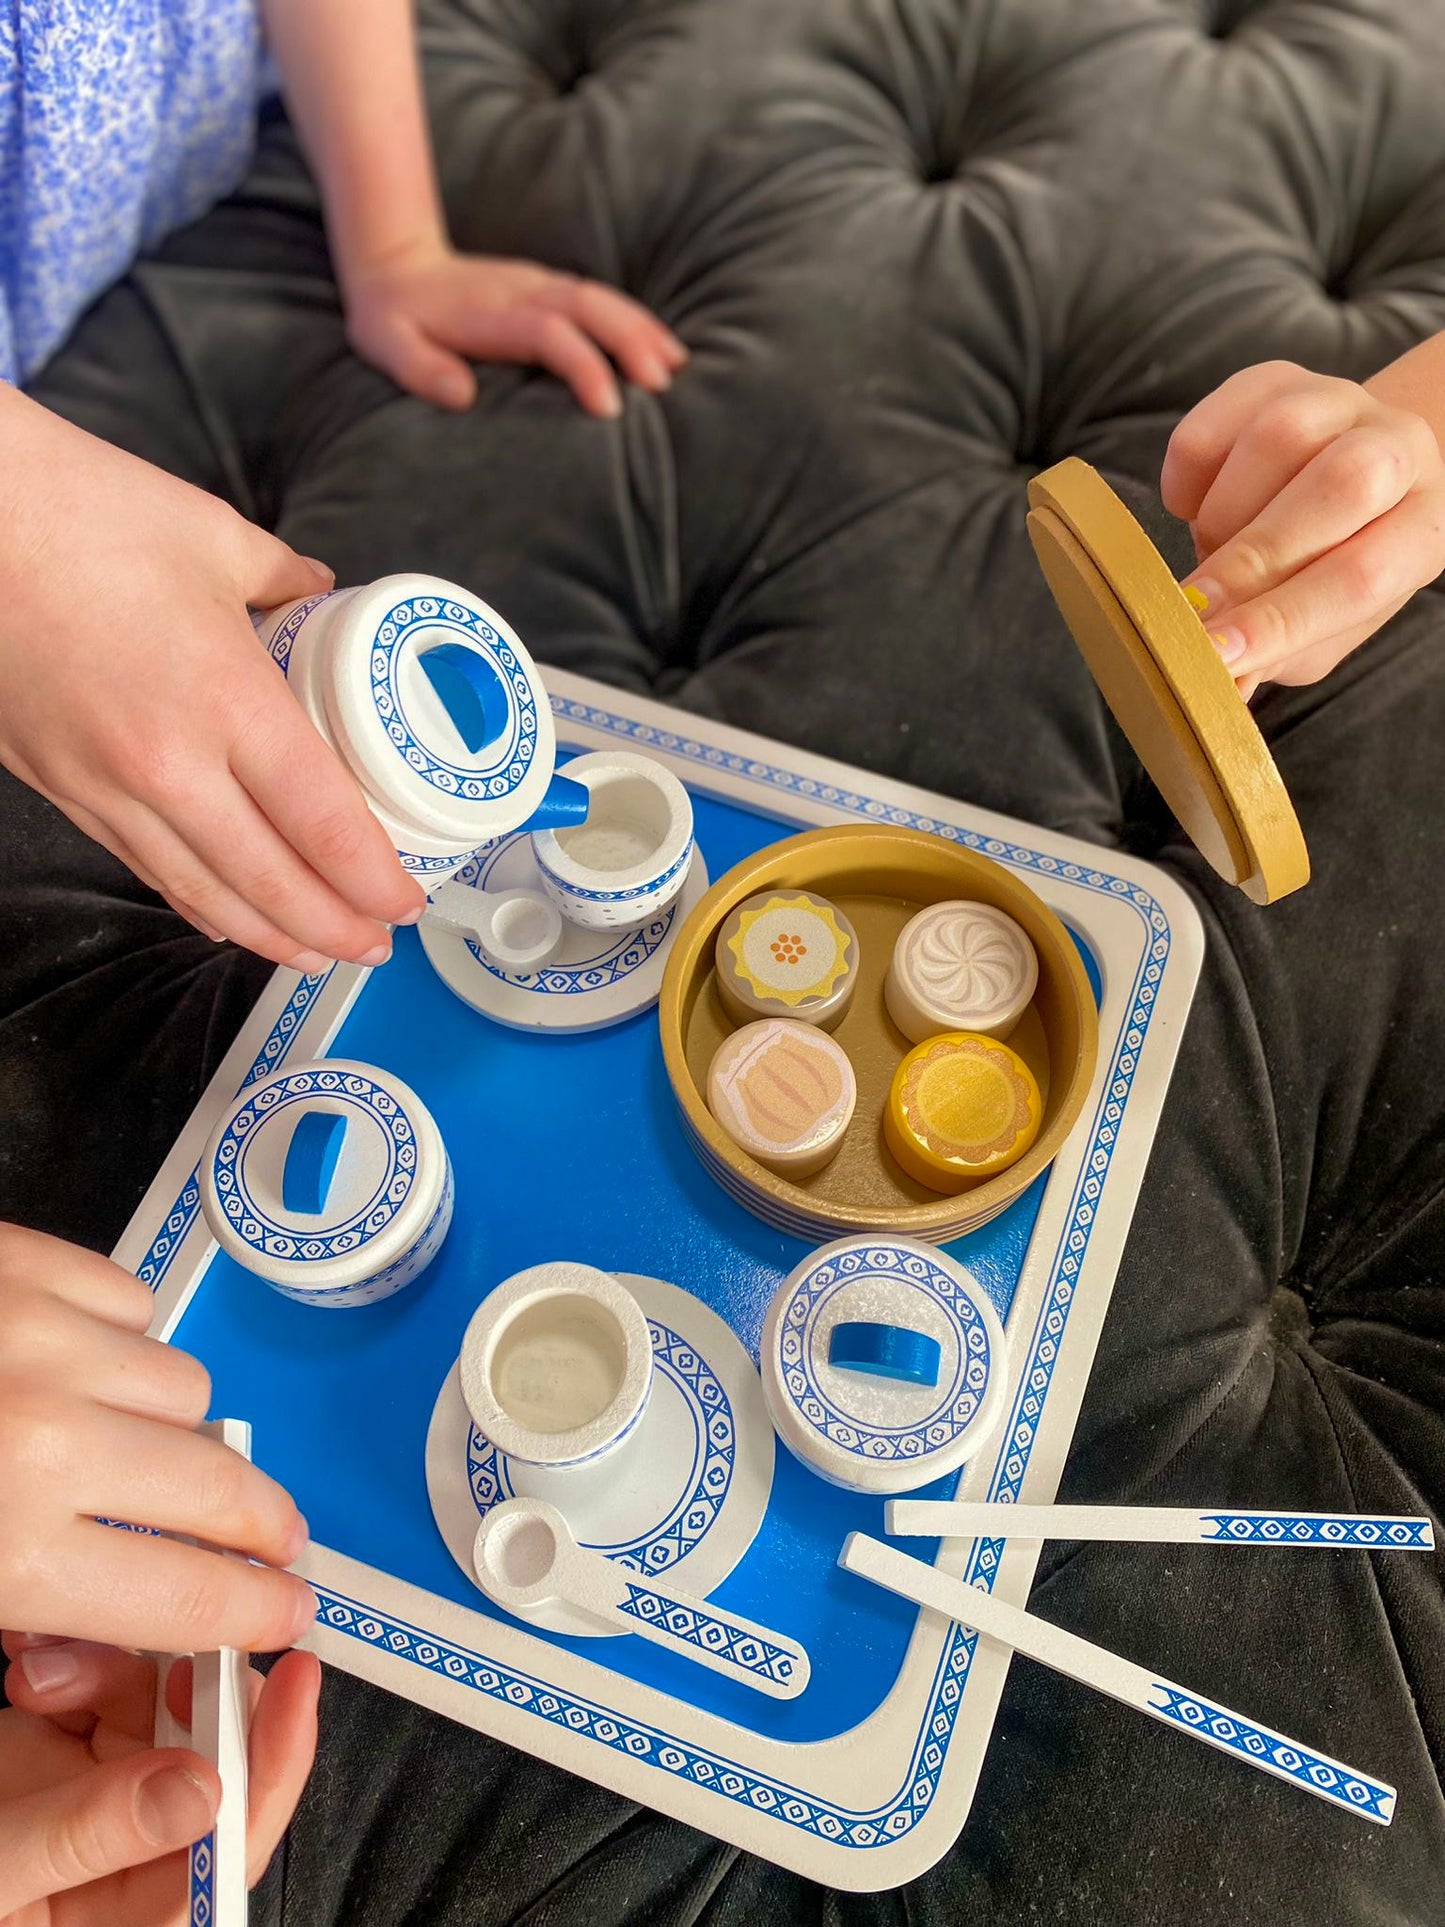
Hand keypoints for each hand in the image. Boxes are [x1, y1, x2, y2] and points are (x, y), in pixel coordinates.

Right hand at [0, 386, 425, 969]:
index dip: (373, 879)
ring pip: (202, 893)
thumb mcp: (214, 536)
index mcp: (226, 700)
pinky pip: (143, 867)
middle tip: (376, 948)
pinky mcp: (58, 785)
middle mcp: (167, 763)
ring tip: (315, 952)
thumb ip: (283, 579)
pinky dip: (196, 903)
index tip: (405, 901)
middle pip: (271, 882)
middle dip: (333, 929)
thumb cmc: (78, 511)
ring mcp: (104, 784)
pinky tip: (227, 918)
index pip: (324, 825)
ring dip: (268, 935)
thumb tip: (319, 594)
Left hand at [0, 1223, 314, 1654]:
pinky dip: (115, 1334)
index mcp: (7, 1551)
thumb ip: (41, 1605)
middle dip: (260, 1520)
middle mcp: (42, 1438)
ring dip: (165, 1421)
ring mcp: (39, 1335)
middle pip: (221, 1486)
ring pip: (184, 1387)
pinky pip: (133, 1303)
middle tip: (272, 1535)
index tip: (285, 1609)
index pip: (188, 1597)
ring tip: (118, 1435)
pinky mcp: (26, 1262)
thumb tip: (139, 1611)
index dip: (256, 1611)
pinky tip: (72, 1359)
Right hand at [0, 1635, 318, 1923]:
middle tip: (171, 1653)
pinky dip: (68, 1665)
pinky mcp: (54, 1752)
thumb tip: (198, 1786)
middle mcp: (128, 1844)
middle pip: (207, 1752)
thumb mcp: (4, 1876)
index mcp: (135, 1910)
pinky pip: (95, 1686)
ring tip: (42, 1680)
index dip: (278, 1756)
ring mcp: (96, 1793)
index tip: (299, 1680)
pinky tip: (31, 1671)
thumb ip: (90, 1835)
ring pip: (151, 1703)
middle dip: (193, 1690)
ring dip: (104, 1670)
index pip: (236, 1835)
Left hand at [343, 241, 688, 417]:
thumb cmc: (392, 317)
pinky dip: (635, 321)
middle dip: (630, 342)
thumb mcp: (386, 345)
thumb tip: (460, 396)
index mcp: (492, 313)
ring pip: (602, 300)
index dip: (582, 367)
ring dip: (642, 330)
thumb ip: (421, 369)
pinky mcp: (548, 288)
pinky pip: (601, 300)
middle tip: (662, 385)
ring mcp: (540, 285)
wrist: (394, 262)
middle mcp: (524, 292)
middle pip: (589, 308)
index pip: (549, 334)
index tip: (609, 409)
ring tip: (676, 367)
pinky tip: (663, 347)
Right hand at [1162, 360, 1444, 695]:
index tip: (1213, 655)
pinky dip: (1186, 477)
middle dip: (1248, 561)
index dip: (1280, 621)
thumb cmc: (1335, 566)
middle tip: (1189, 611)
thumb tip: (1216, 685)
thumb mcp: (1326, 630)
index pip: (1359, 579)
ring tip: (1211, 554)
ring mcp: (1341, 403)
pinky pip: (1213, 422)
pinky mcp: (1275, 379)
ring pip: (1274, 441)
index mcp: (1424, 529)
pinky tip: (1197, 507)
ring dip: (1221, 517)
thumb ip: (1280, 655)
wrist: (1350, 474)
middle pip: (1338, 488)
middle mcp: (1399, 452)